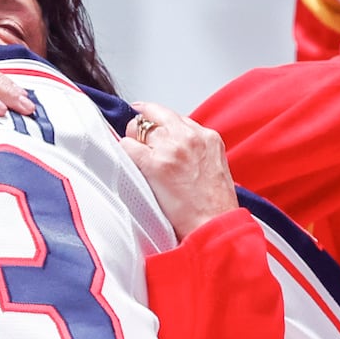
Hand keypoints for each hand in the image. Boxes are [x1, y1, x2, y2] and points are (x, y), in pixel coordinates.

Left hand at [121, 102, 238, 239]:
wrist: (213, 224)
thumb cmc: (215, 204)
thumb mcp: (215, 165)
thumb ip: (196, 149)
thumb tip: (174, 145)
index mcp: (207, 136)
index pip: (174, 116)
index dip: (160, 123)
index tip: (151, 127)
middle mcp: (189, 136)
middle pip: (154, 114)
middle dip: (143, 125)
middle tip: (137, 139)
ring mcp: (171, 149)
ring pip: (138, 127)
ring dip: (133, 139)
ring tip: (135, 156)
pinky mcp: (154, 164)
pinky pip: (127, 146)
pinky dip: (123, 151)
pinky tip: (128, 163)